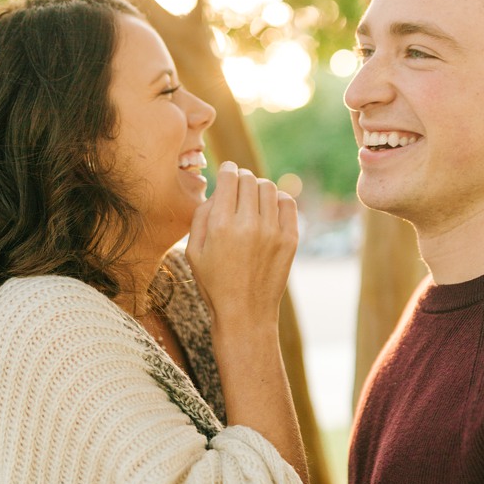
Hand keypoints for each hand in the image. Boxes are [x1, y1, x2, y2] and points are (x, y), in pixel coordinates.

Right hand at [185, 162, 297, 327]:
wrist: (245, 313)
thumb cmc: (214, 283)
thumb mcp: (193, 252)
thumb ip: (200, 216)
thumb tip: (217, 192)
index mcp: (220, 226)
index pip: (228, 178)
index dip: (227, 170)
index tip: (227, 171)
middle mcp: (248, 224)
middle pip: (248, 179)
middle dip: (241, 178)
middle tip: (238, 186)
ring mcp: (272, 231)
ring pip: (268, 187)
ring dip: (258, 187)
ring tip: (252, 199)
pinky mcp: (290, 239)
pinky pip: (287, 202)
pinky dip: (278, 199)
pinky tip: (269, 208)